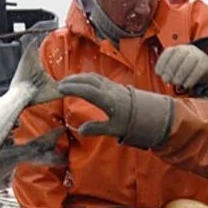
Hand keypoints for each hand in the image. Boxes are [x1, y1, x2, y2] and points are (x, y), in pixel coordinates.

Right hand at [59, 73, 173, 148]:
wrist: (149, 114)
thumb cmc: (130, 123)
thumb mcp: (114, 129)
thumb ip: (96, 129)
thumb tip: (80, 130)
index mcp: (108, 101)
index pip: (87, 91)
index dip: (73, 88)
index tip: (60, 89)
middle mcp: (109, 90)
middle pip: (88, 80)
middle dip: (72, 81)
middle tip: (59, 84)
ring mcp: (112, 86)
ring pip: (93, 77)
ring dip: (79, 77)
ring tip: (67, 81)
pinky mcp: (114, 85)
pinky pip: (97, 77)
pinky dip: (86, 77)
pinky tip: (80, 80)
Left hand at [155, 45, 207, 88]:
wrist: (206, 66)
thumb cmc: (186, 68)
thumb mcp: (176, 67)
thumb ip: (168, 71)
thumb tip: (165, 79)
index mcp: (178, 49)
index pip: (168, 52)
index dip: (162, 63)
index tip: (158, 73)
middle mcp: (187, 49)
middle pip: (178, 55)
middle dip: (170, 69)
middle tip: (167, 80)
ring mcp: (198, 55)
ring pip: (189, 62)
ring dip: (180, 74)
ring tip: (176, 83)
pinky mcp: (205, 63)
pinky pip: (198, 70)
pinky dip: (191, 79)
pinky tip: (186, 85)